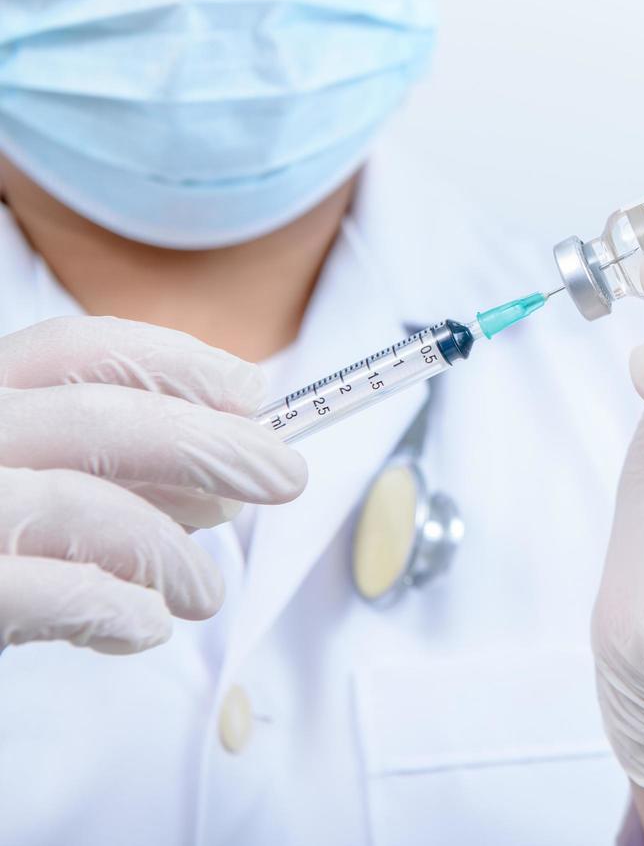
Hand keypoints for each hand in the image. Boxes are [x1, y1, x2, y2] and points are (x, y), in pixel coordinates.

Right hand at [0, 316, 306, 653]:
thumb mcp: (22, 477)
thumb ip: (98, 464)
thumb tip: (229, 461)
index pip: (71, 349)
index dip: (172, 361)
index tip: (251, 389)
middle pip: (95, 417)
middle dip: (210, 444)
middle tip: (285, 476)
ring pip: (81, 502)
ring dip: (170, 550)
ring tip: (207, 591)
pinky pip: (46, 591)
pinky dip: (116, 608)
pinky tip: (144, 626)